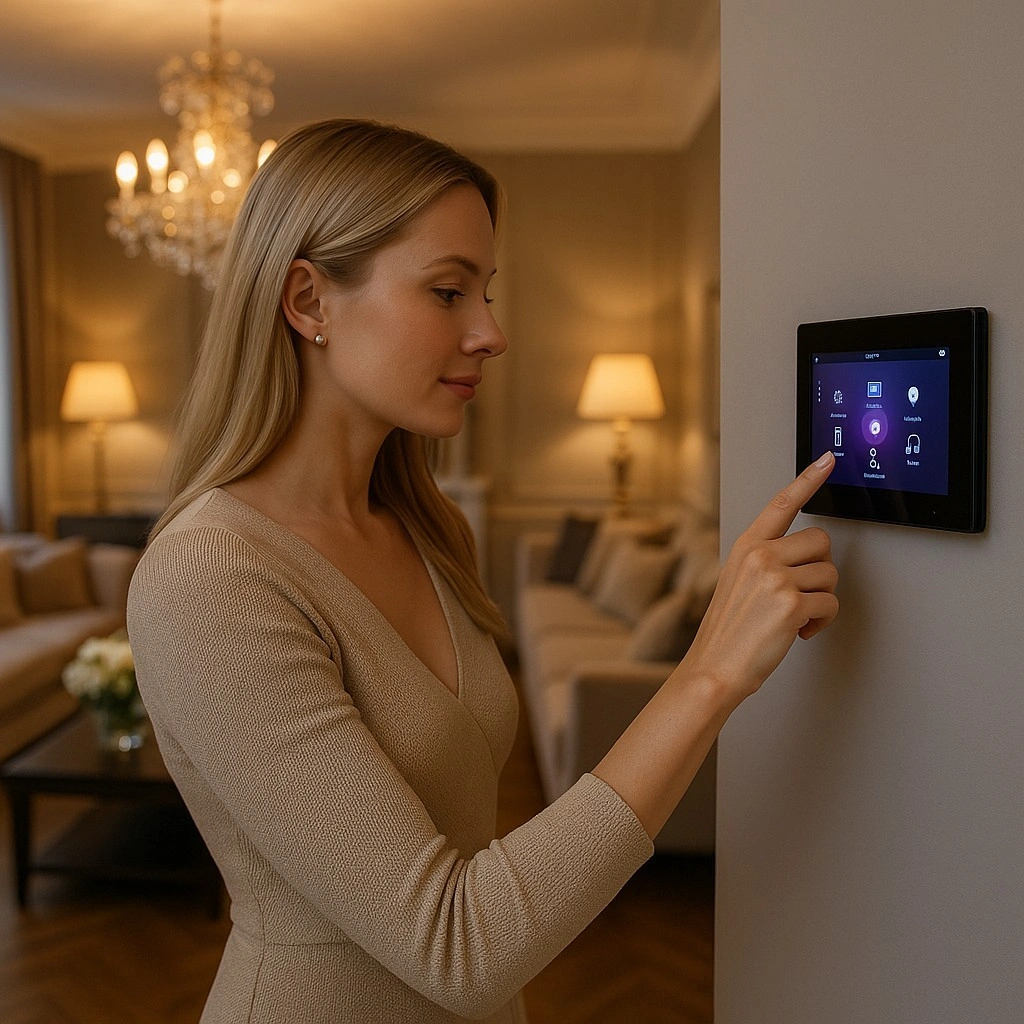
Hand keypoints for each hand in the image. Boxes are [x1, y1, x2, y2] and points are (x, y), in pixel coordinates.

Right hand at [683, 453, 839, 703]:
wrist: (715, 667)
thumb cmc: (729, 631)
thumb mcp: (739, 582)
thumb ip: (768, 561)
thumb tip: (808, 558)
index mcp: (747, 546)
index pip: (781, 504)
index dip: (808, 479)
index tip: (828, 459)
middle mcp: (760, 556)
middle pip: (821, 542)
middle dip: (820, 571)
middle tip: (801, 593)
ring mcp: (775, 578)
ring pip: (830, 575)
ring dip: (821, 601)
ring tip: (795, 617)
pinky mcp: (791, 603)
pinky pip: (830, 604)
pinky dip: (821, 622)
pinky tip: (798, 631)